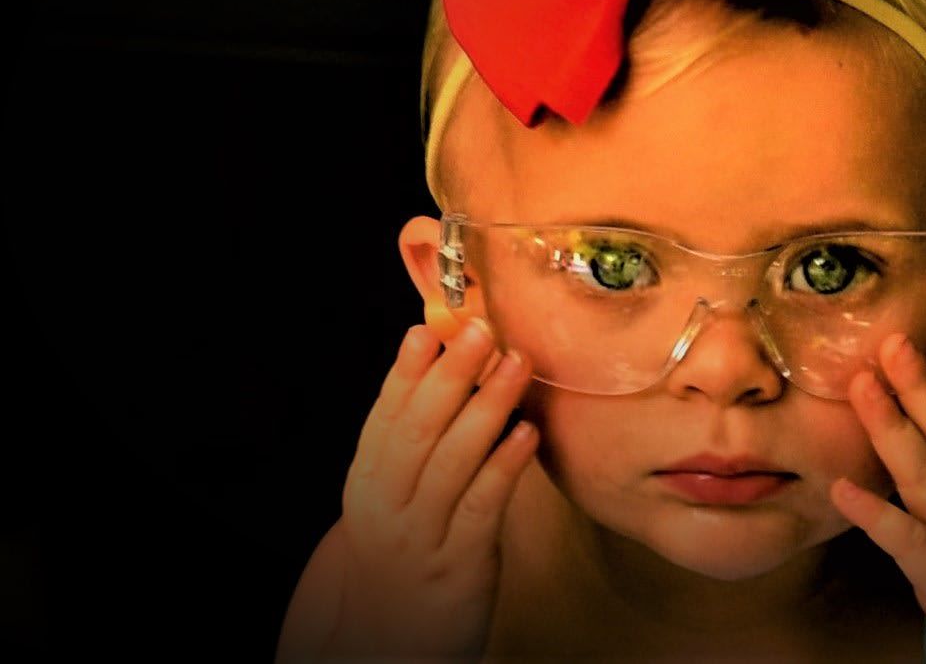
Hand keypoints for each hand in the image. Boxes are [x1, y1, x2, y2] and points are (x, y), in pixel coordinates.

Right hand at [323, 318, 537, 661]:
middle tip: (482, 331)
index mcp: (369, 478)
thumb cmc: (409, 541)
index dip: (408, 369)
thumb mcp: (399, 486)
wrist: (393, 632)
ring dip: (486, 408)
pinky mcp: (460, 563)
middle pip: (418, 431)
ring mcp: (422, 535)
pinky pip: (481, 507)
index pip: (386, 414)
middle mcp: (387, 505)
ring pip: (452, 463)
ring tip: (515, 366)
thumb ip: (419, 427)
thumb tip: (443, 345)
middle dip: (451, 376)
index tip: (430, 323)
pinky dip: (503, 467)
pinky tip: (526, 433)